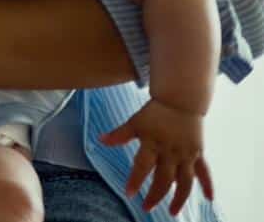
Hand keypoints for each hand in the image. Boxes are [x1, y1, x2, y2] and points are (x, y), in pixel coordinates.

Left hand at [100, 98, 214, 214]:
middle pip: (163, 179)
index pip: (142, 166)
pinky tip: (209, 199)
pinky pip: (205, 173)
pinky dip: (208, 186)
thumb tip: (100, 140)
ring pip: (185, 181)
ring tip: (172, 212)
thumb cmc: (155, 112)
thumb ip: (119, 134)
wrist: (180, 100)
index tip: (129, 194)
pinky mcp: (198, 154)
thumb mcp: (135, 122)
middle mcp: (171, 152)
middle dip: (155, 195)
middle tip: (146, 208)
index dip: (136, 181)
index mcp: (153, 144)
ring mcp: (186, 154)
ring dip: (179, 198)